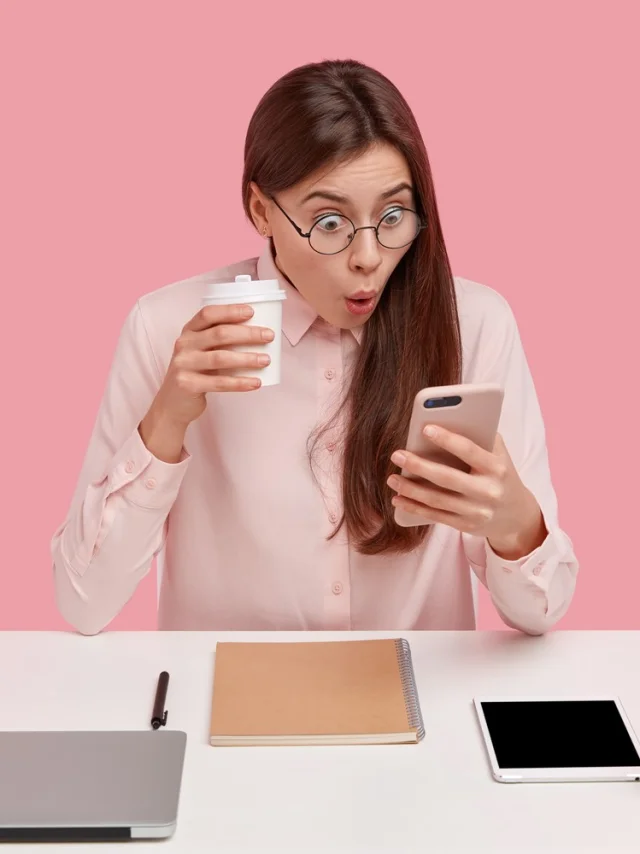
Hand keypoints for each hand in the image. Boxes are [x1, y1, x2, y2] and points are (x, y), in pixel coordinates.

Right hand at [152, 303, 274, 427]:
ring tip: (266, 360)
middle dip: (248, 333)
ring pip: (221, 357)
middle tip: (269, 336)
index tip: (252, 312)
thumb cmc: (195, 373)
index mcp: (189, 332)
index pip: (208, 314)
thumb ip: (218, 342)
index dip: (230, 311)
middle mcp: (184, 345)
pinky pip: (219, 382)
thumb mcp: (201, 352)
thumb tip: (257, 334)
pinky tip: (256, 382)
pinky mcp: (187, 384)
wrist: (172, 404)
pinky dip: (240, 383)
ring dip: (247, 358)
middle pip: (219, 334)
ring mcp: (184, 364)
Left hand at [388, 426, 546, 558]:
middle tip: (397, 455)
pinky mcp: (466, 526)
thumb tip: (445, 419)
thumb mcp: (498, 454)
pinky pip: (435, 516)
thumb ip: (479, 437)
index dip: (447, 439)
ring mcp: (477, 511)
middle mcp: (488, 491)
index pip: (469, 450)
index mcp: (496, 467)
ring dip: (410, 489)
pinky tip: (398, 499)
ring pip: (437, 500)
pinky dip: (414, 507)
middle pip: (447, 478)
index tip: (425, 428)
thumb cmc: (500, 474)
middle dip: (419, 466)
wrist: (516, 515)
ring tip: (391, 478)